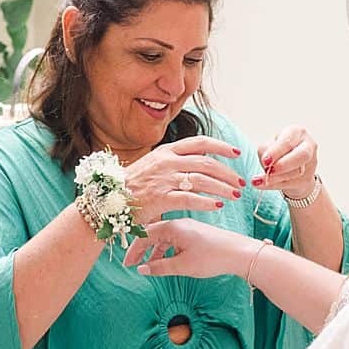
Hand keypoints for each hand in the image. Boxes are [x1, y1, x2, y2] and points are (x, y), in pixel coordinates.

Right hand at [122, 218, 259, 278]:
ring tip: (147, 265)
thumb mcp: (182, 265)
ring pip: (163, 237)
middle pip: (152, 234)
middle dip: (141, 249)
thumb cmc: (212, 257)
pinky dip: (166, 249)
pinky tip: (166, 260)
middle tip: (132, 265)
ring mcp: (188, 226)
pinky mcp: (195, 232)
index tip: (127, 264)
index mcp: (172, 227)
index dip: (133, 250)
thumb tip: (142, 269)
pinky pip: (174, 238)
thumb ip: (160, 267)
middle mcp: (178, 223)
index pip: (144, 235)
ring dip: (154, 250)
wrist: (240, 252)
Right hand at [124, 135, 245, 222]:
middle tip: (240, 182)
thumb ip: (173, 162)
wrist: (108, 200)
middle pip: (206, 163)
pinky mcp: (161, 198)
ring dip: (222, 188)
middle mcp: (167, 162)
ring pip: (202, 181)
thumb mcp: (153, 165)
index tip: (236, 153)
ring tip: (234, 196)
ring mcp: (164, 179)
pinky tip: (217, 206)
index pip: (200, 142)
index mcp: (166, 151)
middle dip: (228, 172)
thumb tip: (197, 162)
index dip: (221, 147)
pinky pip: (190, 199)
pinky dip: (206, 202)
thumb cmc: (132, 185)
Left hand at [255, 126, 318, 199]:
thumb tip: (265, 161)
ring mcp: (310, 163)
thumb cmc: (279, 151)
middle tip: (269, 171)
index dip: (276, 151)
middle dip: (283, 164)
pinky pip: (290, 184)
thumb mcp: (270, 145)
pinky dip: (273, 185)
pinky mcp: (307, 179)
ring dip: (275, 178)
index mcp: (297, 132)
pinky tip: (260, 185)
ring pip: (295, 172)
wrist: (291, 165)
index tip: (265, 160)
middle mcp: (308, 145)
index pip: (288, 141)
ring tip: (258, 180)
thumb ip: (267, 150)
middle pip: (301, 155)